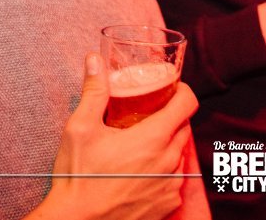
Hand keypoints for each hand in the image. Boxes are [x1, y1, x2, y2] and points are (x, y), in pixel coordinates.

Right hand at [30, 53, 195, 219]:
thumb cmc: (78, 178)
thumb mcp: (81, 129)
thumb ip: (93, 91)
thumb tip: (94, 60)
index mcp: (153, 139)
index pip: (188, 103)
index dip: (183, 90)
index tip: (172, 88)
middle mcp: (168, 162)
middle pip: (184, 127)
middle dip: (171, 117)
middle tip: (149, 115)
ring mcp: (170, 186)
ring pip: (180, 155)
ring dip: (167, 146)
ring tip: (141, 146)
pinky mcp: (167, 206)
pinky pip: (175, 180)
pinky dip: (164, 172)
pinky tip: (141, 173)